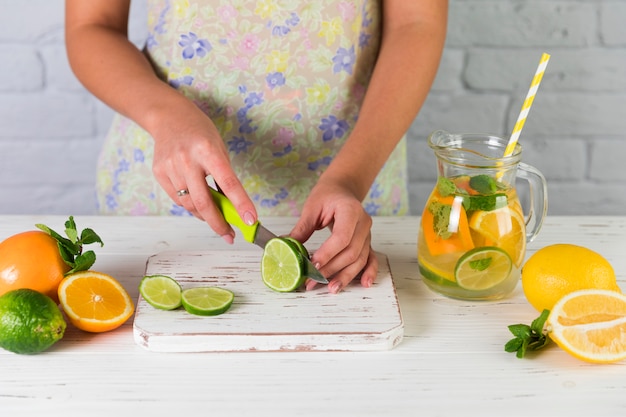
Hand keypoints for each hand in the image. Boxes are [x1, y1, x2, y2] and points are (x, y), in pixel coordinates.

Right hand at [150, 102, 256, 242]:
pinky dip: (191, 205)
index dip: (241, 204)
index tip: (251, 220)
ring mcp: (170, 167)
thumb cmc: (200, 132)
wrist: (168, 117)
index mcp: (208, 151)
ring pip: (190, 204)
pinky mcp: (159, 173)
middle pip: (204, 202)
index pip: (229, 183)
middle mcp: (187, 160)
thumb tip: (232, 208)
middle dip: (218, 224)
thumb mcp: (219, 148)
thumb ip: (224, 177)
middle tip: (229, 235)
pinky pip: (178, 199)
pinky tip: (198, 201)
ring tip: (215, 217)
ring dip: (205, 216)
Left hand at [289, 181, 377, 293]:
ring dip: (345, 276)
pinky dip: (369, 271)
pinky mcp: (367, 242)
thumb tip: (285, 247)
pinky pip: (371, 258)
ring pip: (359, 259)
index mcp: (350, 210)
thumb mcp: (312, 208)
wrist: (342, 189)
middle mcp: (363, 223)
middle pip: (351, 252)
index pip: (342, 237)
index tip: (312, 265)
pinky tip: (364, 283)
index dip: (328, 254)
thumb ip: (302, 229)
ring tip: (330, 288)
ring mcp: (367, 233)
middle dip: (331, 269)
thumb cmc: (327, 195)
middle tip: (313, 281)